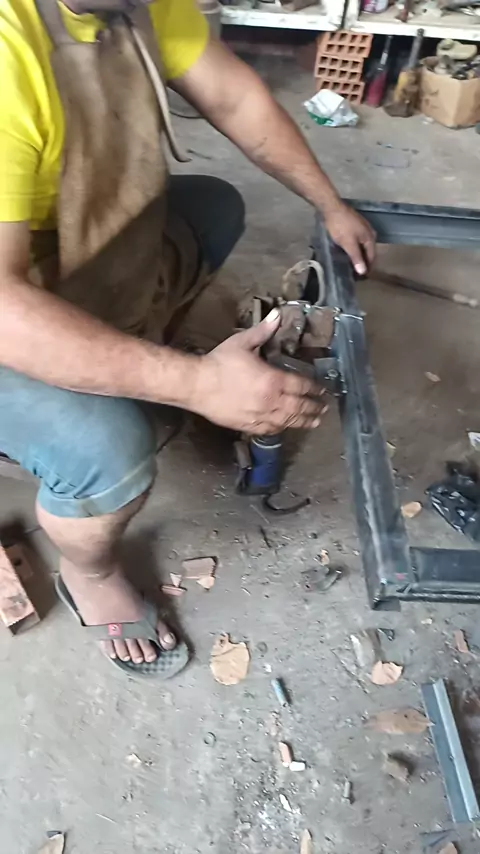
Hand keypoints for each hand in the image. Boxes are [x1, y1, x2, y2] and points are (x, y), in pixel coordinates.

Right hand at [189, 309, 326, 433]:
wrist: (198, 385)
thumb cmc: (219, 363)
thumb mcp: (242, 342)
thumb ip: (263, 331)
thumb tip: (278, 314)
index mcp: (272, 380)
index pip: (301, 386)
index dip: (314, 389)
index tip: (323, 390)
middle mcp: (271, 401)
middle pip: (299, 407)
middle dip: (313, 408)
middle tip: (323, 408)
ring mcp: (260, 416)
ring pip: (288, 421)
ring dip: (304, 421)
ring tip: (314, 422)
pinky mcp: (248, 426)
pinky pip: (271, 430)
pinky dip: (283, 428)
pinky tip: (288, 427)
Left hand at [323, 202, 375, 275]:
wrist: (332, 207)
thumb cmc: (341, 226)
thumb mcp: (348, 244)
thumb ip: (356, 257)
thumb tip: (363, 271)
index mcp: (370, 238)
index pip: (372, 257)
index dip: (367, 268)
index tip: (361, 278)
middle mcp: (370, 233)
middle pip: (369, 252)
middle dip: (364, 263)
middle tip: (356, 274)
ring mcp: (363, 229)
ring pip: (364, 247)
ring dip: (360, 256)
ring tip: (353, 266)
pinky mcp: (356, 226)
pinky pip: (359, 242)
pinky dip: (356, 249)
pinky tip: (350, 253)